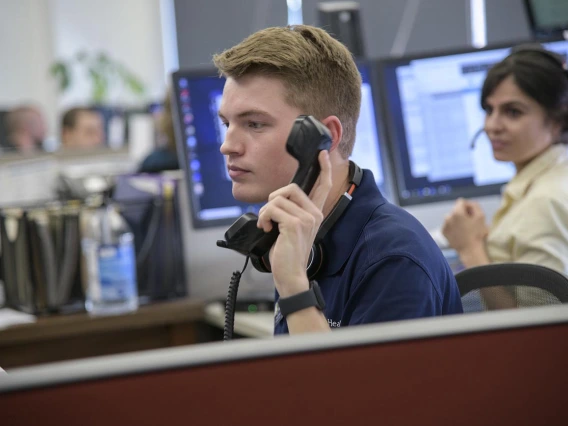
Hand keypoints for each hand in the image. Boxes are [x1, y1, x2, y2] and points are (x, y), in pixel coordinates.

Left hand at [256, 150, 332, 296]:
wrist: (290, 274)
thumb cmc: (288, 253)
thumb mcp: (291, 228)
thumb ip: (290, 212)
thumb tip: (277, 200)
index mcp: (315, 213)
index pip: (323, 186)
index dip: (323, 169)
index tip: (322, 154)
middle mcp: (314, 213)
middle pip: (289, 188)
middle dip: (272, 200)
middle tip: (270, 217)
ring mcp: (306, 218)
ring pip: (277, 199)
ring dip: (265, 212)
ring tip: (267, 226)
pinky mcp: (295, 224)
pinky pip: (272, 209)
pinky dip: (263, 218)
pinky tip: (266, 229)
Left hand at [442, 198, 488, 252]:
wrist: (470, 250)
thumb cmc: (477, 234)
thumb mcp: (481, 216)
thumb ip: (475, 205)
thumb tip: (469, 203)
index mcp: (457, 212)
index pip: (461, 201)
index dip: (468, 206)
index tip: (472, 214)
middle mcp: (448, 217)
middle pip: (456, 209)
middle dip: (462, 213)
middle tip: (470, 222)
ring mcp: (444, 225)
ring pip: (452, 217)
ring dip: (457, 220)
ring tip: (465, 228)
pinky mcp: (443, 232)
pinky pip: (448, 225)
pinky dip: (453, 226)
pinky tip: (460, 233)